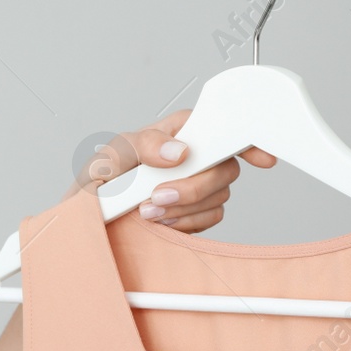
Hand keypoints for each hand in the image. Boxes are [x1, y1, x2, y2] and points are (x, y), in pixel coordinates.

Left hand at [67, 109, 276, 231]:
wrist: (88, 222)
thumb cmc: (98, 182)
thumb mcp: (111, 155)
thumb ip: (142, 146)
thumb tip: (179, 150)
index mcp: (177, 132)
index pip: (222, 126)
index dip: (247, 140)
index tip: (262, 158)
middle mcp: (193, 157)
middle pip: (224, 168)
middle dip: (194, 186)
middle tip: (156, 196)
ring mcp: (197, 186)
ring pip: (219, 195)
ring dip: (184, 208)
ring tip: (147, 212)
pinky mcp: (196, 213)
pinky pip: (211, 218)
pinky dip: (187, 224)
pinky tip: (161, 223)